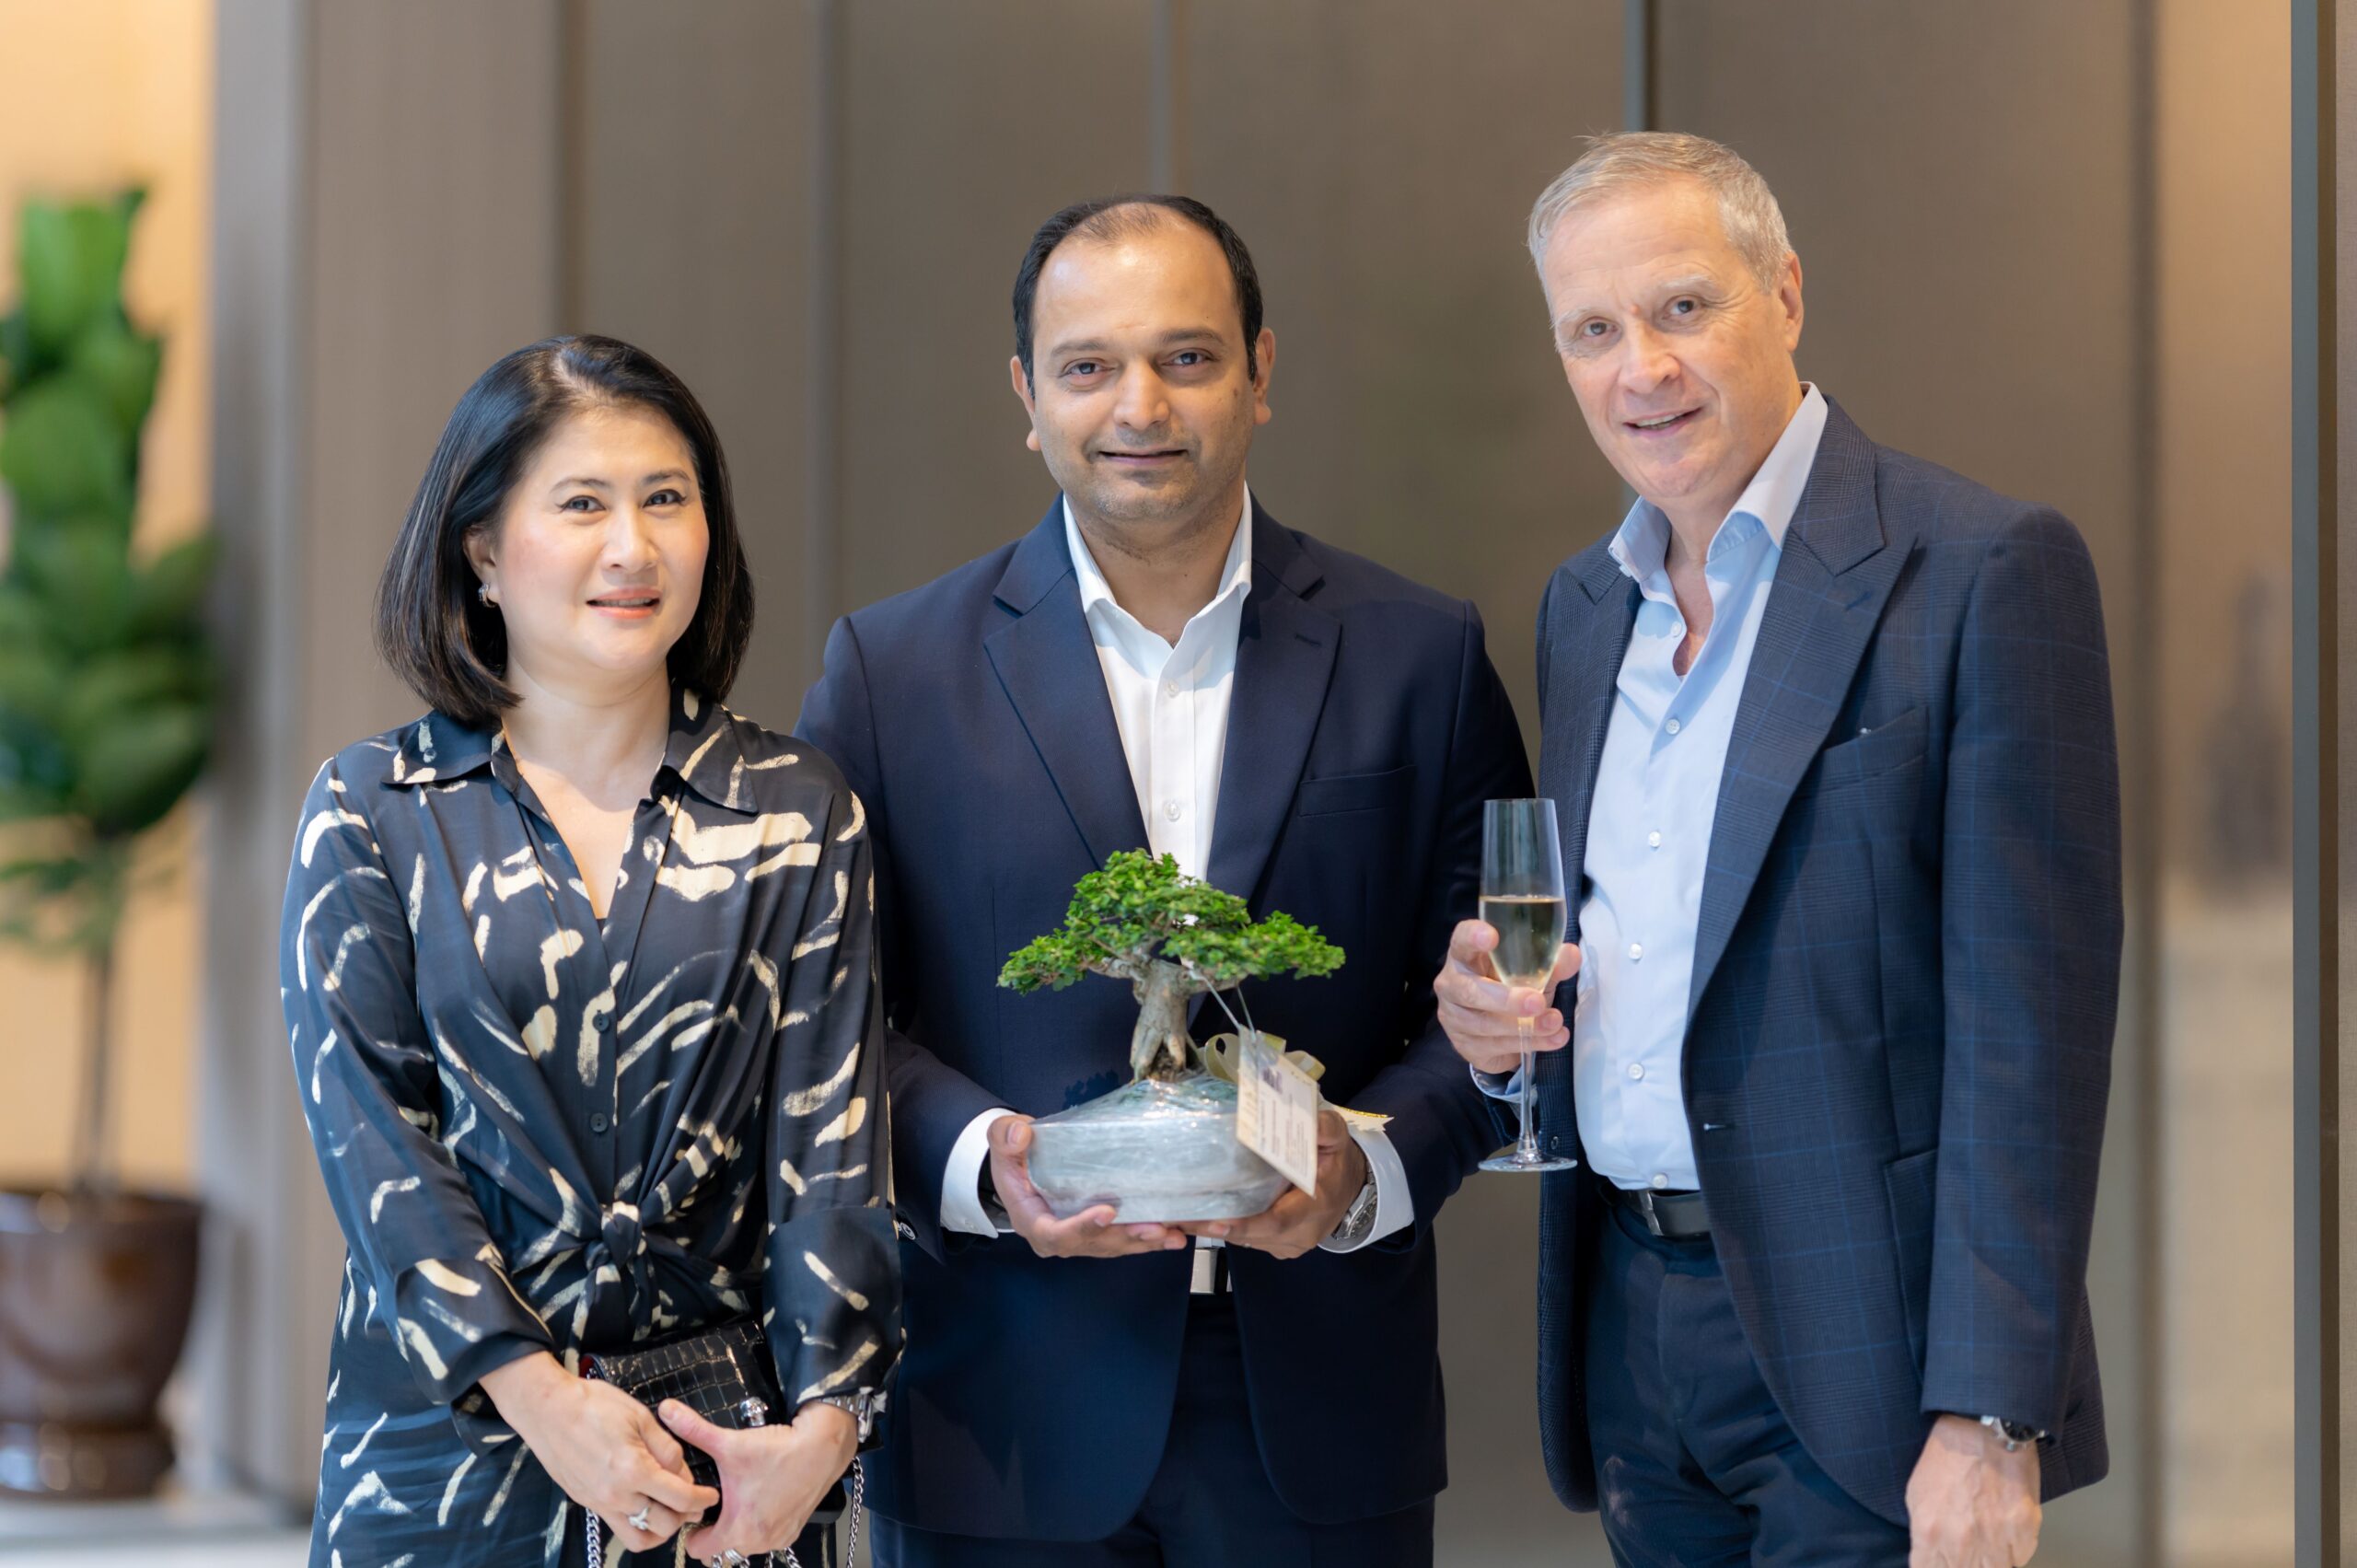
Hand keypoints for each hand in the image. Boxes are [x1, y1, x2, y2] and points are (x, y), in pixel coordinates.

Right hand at [479, 1350, 716, 1553]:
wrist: (548, 1410)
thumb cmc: (595, 1405)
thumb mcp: (641, 1417)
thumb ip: (667, 1449)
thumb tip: (682, 1474)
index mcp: (634, 1471)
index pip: (680, 1498)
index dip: (701, 1499)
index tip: (710, 1496)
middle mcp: (616, 1495)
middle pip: (662, 1525)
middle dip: (683, 1515)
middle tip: (691, 1502)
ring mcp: (599, 1503)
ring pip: (637, 1537)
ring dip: (658, 1529)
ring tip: (667, 1509)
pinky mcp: (587, 1503)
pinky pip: (617, 1526)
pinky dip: (636, 1522)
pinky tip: (643, 1502)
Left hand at [663, 1399, 855, 1559]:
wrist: (823, 1448)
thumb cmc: (778, 1452)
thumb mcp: (731, 1443)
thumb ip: (694, 1430)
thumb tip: (667, 1411)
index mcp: (737, 1529)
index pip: (699, 1550)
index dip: (691, 1531)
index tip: (694, 1511)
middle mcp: (758, 1542)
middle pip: (722, 1551)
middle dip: (713, 1533)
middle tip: (713, 1505)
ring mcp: (779, 1538)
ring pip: (745, 1546)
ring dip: (737, 1530)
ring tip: (737, 1501)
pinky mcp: (794, 1531)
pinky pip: (767, 1538)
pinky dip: (759, 1526)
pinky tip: (760, 1501)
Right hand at [987, 1112, 1191, 1257]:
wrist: (1024, 1166)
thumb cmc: (1015, 1156)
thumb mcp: (1002, 1141)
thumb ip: (1005, 1137)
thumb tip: (1021, 1134)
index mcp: (1034, 1221)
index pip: (1056, 1235)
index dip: (1082, 1228)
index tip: (1107, 1211)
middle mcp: (1062, 1237)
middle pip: (1096, 1245)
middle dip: (1127, 1238)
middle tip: (1155, 1229)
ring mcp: (1086, 1237)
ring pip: (1118, 1245)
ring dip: (1148, 1241)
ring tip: (1175, 1235)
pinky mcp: (1105, 1230)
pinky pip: (1130, 1237)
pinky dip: (1157, 1236)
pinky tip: (1182, 1233)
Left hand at [1184, 1108, 1366, 1258]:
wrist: (1350, 1188)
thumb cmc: (1337, 1160)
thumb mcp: (1337, 1138)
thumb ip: (1323, 1128)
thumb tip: (1305, 1121)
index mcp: (1315, 1208)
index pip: (1277, 1221)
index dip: (1245, 1223)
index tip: (1216, 1221)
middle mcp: (1299, 1235)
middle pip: (1251, 1235)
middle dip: (1214, 1226)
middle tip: (1177, 1214)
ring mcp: (1286, 1245)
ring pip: (1244, 1240)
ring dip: (1211, 1229)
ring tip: (1175, 1215)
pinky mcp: (1275, 1245)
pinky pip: (1246, 1240)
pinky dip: (1221, 1229)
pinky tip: (1193, 1216)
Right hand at [1433, 918, 1578, 1074]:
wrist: (1493, 1031)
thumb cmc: (1507, 988)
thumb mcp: (1530, 973)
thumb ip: (1550, 964)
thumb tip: (1571, 954)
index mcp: (1464, 957)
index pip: (1460, 941)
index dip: (1472, 937)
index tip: (1491, 936)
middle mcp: (1452, 985)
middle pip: (1469, 990)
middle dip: (1505, 999)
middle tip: (1536, 1002)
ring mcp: (1454, 1018)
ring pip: (1483, 1024)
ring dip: (1523, 1026)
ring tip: (1554, 1022)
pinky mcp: (1464, 1045)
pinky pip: (1494, 1046)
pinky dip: (1528, 1043)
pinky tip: (1552, 1039)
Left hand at [1906, 1413, 2041, 1566]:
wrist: (1983, 1429)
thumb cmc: (1948, 1457)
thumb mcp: (1917, 1495)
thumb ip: (1923, 1536)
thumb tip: (1930, 1559)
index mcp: (1930, 1534)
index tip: (1942, 1562)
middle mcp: (1962, 1543)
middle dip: (1963, 1564)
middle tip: (1966, 1547)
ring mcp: (1996, 1541)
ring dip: (1989, 1561)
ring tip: (1984, 1539)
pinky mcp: (2025, 1532)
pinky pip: (2019, 1558)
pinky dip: (2012, 1551)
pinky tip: (2004, 1528)